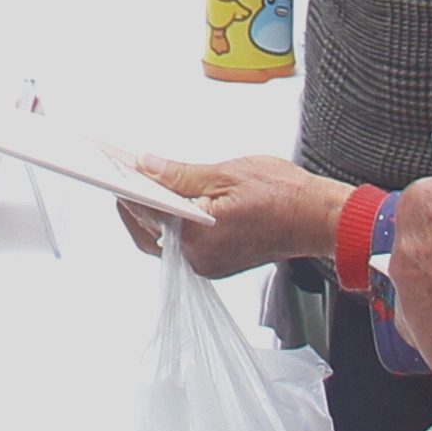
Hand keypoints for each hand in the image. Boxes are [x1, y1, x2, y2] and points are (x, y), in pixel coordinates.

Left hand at [117, 152, 341, 280]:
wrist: (320, 218)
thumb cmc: (285, 196)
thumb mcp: (226, 173)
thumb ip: (180, 174)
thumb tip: (146, 166)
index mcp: (198, 236)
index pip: (145, 212)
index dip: (126, 188)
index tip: (111, 170)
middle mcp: (199, 258)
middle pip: (148, 230)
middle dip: (134, 201)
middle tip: (124, 173)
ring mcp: (207, 264)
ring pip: (162, 239)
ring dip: (151, 212)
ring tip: (144, 182)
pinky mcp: (216, 262)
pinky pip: (181, 243)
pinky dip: (171, 222)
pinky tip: (170, 200)